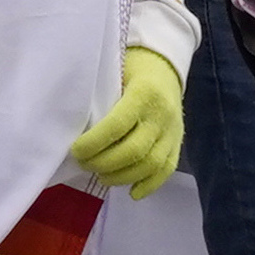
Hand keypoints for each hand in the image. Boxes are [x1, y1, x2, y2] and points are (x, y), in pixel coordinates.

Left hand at [72, 46, 183, 198]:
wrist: (164, 62)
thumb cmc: (130, 65)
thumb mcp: (114, 71)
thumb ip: (102, 98)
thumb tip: (77, 128)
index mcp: (144, 93)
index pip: (117, 125)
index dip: (94, 143)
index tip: (75, 150)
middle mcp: (162, 114)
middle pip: (134, 150)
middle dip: (104, 163)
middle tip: (84, 164)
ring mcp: (173, 130)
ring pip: (150, 164)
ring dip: (122, 177)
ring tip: (101, 177)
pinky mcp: (179, 142)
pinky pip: (167, 169)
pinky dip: (150, 185)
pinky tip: (132, 192)